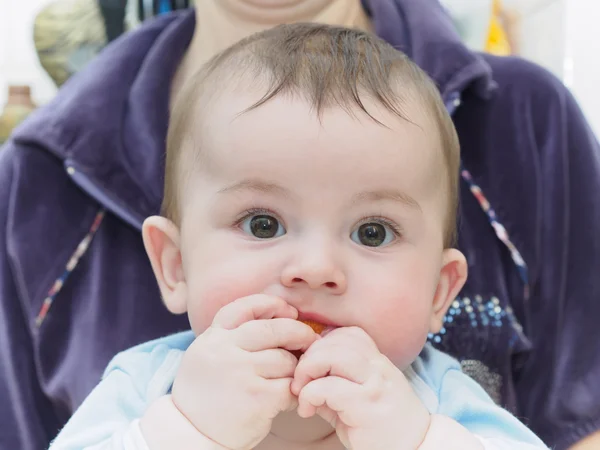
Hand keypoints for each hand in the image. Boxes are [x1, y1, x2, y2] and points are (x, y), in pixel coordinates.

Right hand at [171, 295, 319, 449]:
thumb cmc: (207, 396)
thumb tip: (281, 318)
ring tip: (288, 381)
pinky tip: (286, 400)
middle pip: (274, 329)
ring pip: (286, 359)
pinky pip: (289, 386)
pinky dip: (293, 393)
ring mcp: (240, 372)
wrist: (190, 436)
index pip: (245, 307)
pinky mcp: (256, 397)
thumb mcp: (208, 356)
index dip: (272, 305)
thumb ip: (233, 337)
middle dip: (299, 333)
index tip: (289, 312)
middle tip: (310, 340)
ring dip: (294, 370)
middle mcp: (224, 350)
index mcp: (213, 337)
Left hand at [292, 327, 430, 449]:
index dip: (323, 343)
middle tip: (299, 380)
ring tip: (301, 391)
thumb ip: (333, 383)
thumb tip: (302, 376)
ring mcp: (374, 384)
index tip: (311, 366)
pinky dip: (309, 395)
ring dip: (308, 370)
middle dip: (309, 356)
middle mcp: (378, 367)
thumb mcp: (358, 399)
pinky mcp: (366, 405)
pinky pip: (328, 387)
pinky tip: (307, 410)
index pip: (348, 333)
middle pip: (337, 340)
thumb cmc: (383, 429)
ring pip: (333, 356)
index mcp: (378, 363)